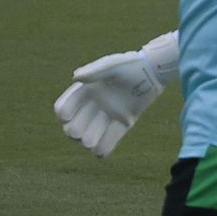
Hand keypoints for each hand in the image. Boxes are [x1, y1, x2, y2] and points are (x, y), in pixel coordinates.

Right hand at [53, 30, 178, 156]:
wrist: (153, 71)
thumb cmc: (130, 64)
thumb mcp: (112, 64)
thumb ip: (95, 70)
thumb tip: (75, 77)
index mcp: (85, 91)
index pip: (63, 109)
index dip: (63, 115)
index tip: (68, 115)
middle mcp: (94, 105)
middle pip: (73, 128)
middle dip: (75, 132)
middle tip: (83, 130)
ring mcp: (108, 115)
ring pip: (88, 139)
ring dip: (89, 141)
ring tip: (93, 141)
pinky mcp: (124, 122)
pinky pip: (109, 142)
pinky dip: (103, 149)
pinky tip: (101, 151)